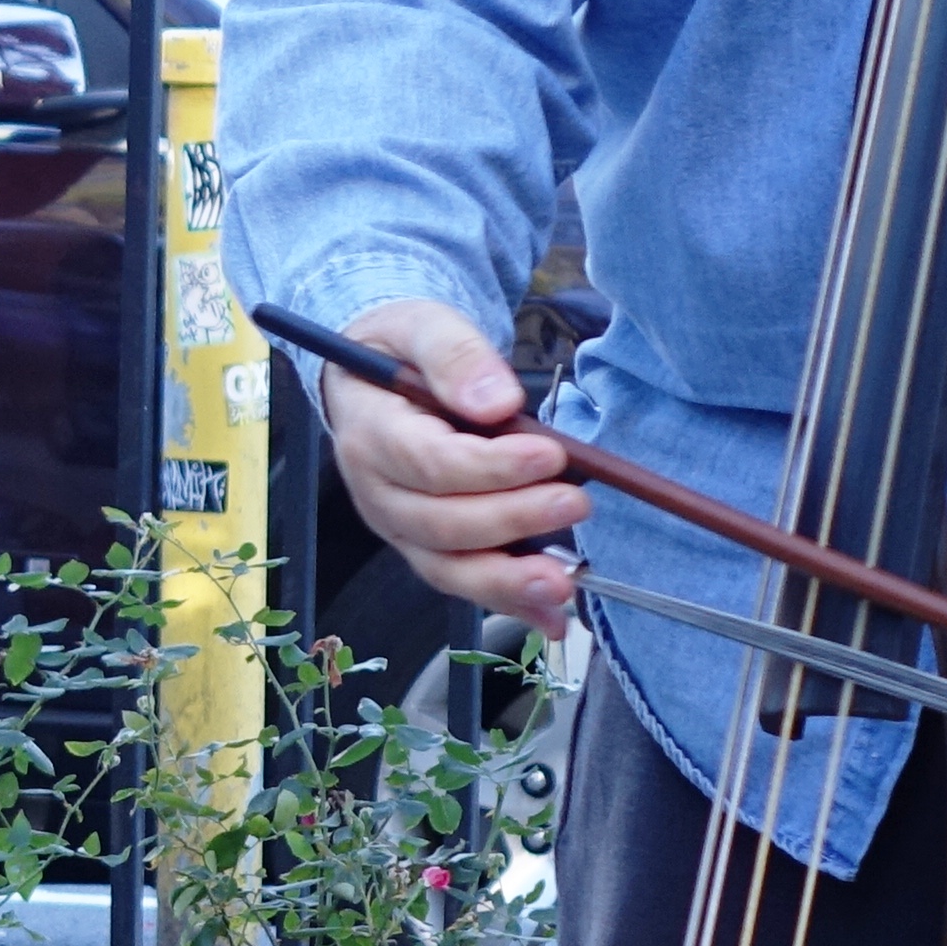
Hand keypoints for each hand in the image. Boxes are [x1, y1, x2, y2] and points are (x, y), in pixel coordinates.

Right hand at [315, 297, 588, 629]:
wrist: (373, 378)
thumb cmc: (402, 349)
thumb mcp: (423, 325)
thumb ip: (456, 355)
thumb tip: (497, 402)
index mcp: (370, 433)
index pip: (428, 463)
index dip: (491, 467)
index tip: (549, 455)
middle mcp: (377, 492)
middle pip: (440, 524)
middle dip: (511, 520)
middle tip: (576, 502)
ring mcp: (399, 527)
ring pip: (447, 568)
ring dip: (507, 581)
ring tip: (563, 583)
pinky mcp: (424, 548)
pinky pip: (463, 583)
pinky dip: (509, 604)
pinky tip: (553, 620)